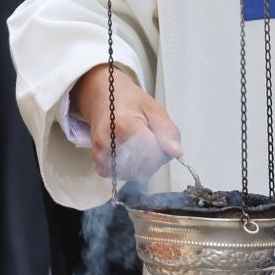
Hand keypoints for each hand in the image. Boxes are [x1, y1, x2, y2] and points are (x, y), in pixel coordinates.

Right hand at [71, 62, 183, 181]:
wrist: (102, 98)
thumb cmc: (129, 101)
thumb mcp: (154, 109)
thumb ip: (167, 131)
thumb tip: (176, 153)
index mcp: (124, 125)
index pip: (153, 154)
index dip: (162, 150)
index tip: (160, 139)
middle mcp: (109, 143)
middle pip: (143, 168)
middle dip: (154, 160)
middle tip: (150, 141)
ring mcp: (100, 154)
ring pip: (133, 174)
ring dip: (143, 166)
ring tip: (139, 146)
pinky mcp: (98, 163)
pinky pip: (121, 175)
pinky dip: (129, 170)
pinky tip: (129, 154)